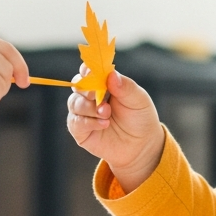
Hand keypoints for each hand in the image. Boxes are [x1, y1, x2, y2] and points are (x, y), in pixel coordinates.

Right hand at [66, 69, 163, 191]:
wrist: (141, 145)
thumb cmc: (139, 118)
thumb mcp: (139, 100)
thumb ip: (125, 86)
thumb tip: (111, 74)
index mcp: (103, 83)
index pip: (88, 71)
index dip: (87, 69)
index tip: (91, 71)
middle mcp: (90, 96)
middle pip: (77, 85)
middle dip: (86, 89)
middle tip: (97, 95)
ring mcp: (84, 113)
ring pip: (74, 103)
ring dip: (89, 108)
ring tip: (107, 114)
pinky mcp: (80, 131)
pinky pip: (75, 122)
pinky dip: (88, 122)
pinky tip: (104, 124)